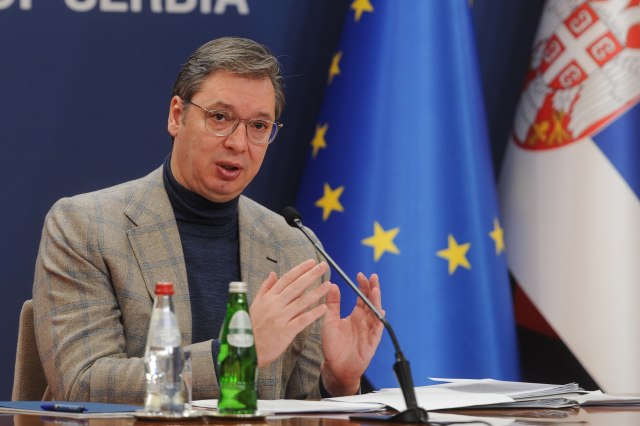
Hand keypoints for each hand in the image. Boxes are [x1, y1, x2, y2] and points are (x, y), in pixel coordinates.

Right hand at [250, 259, 330, 366]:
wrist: (246, 349)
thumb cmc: (252, 326)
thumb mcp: (255, 304)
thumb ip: (265, 288)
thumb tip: (273, 273)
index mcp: (268, 297)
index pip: (287, 279)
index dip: (300, 269)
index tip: (311, 262)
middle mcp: (274, 305)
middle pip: (296, 286)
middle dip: (311, 275)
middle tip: (324, 266)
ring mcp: (280, 318)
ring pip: (301, 302)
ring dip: (316, 292)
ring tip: (328, 285)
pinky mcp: (285, 332)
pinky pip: (302, 320)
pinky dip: (313, 314)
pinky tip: (324, 308)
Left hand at [320, 273, 383, 395]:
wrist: (335, 367)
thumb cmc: (332, 345)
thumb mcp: (329, 321)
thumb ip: (332, 304)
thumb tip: (331, 284)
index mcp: (355, 316)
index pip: (362, 297)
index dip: (362, 286)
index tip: (360, 275)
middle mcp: (364, 322)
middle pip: (371, 302)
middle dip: (373, 289)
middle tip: (373, 277)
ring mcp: (369, 331)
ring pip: (376, 313)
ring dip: (376, 301)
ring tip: (375, 289)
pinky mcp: (372, 342)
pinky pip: (377, 329)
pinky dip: (379, 320)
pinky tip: (380, 311)